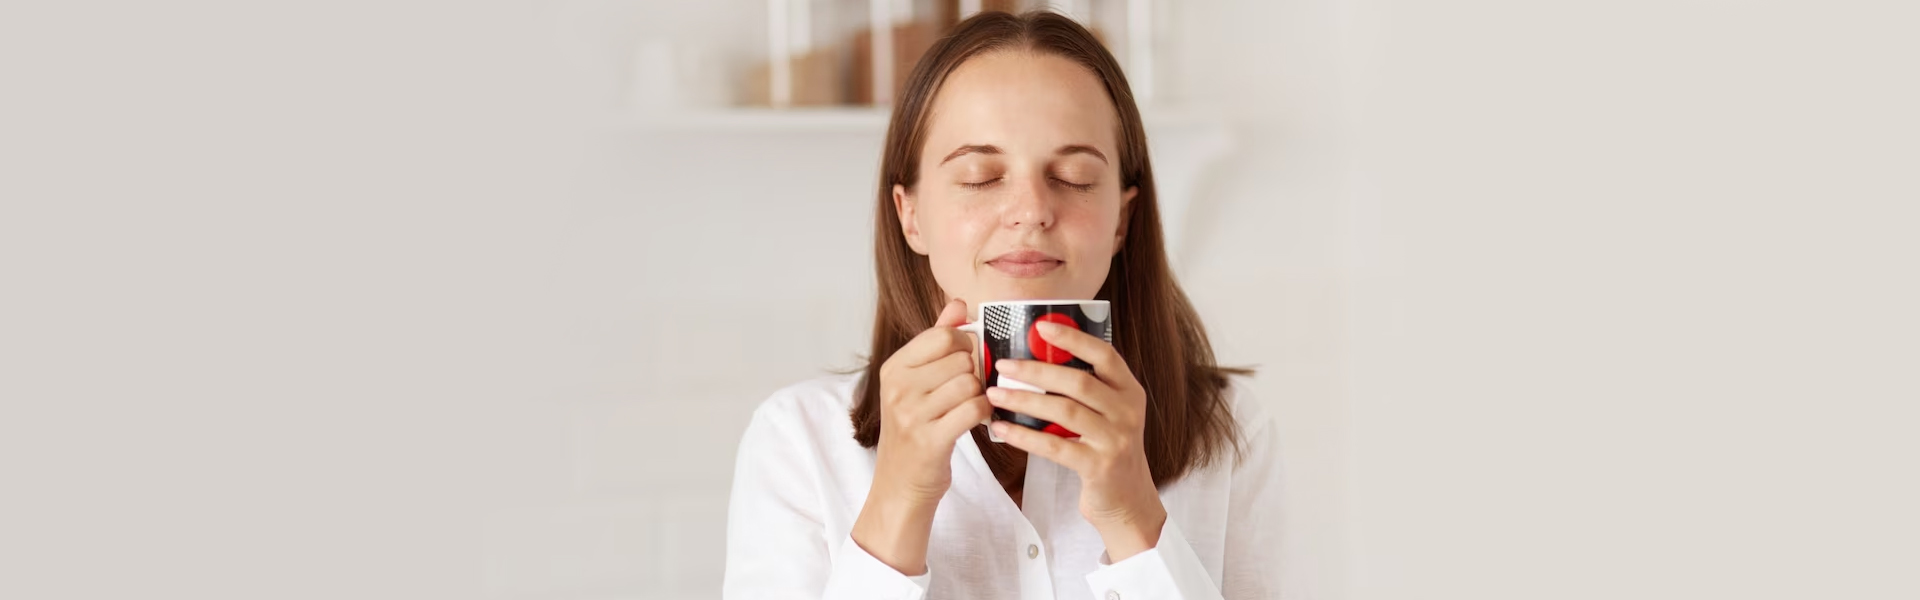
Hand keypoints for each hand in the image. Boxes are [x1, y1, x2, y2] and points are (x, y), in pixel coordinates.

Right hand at [852, 298, 991, 575]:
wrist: (900, 487)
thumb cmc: (914, 430)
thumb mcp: (916, 383)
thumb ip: (936, 340)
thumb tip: (958, 303)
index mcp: (894, 368)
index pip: (942, 335)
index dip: (965, 345)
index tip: (966, 361)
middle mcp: (898, 387)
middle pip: (960, 358)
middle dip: (975, 373)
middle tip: (970, 391)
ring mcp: (912, 414)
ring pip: (970, 383)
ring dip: (980, 395)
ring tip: (970, 407)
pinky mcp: (931, 439)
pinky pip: (974, 409)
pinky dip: (984, 413)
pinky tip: (978, 421)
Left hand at [986, 319, 1166, 561]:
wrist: (1126, 499)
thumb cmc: (1105, 448)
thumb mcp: (1107, 413)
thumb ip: (1084, 388)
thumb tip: (1035, 356)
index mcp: (1128, 390)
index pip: (1104, 354)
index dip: (1074, 338)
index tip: (1040, 326)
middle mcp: (1127, 411)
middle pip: (1078, 381)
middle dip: (1036, 370)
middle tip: (1002, 365)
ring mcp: (1116, 439)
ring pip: (1064, 411)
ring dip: (1024, 401)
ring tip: (994, 394)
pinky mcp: (1099, 466)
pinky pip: (1055, 446)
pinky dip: (1024, 436)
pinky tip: (1001, 429)